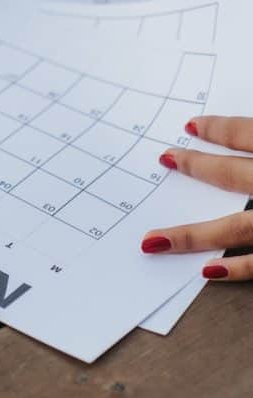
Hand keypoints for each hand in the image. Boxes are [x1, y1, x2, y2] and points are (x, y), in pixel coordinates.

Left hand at [141, 116, 252, 280]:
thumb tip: (248, 135)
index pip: (245, 133)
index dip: (218, 129)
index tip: (191, 126)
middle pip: (231, 174)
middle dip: (197, 167)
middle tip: (165, 159)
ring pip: (235, 227)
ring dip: (193, 233)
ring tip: (154, 239)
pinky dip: (235, 269)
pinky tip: (206, 271)